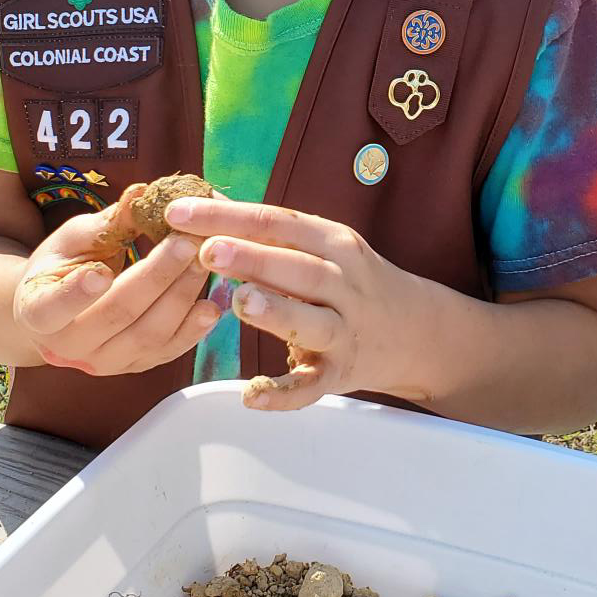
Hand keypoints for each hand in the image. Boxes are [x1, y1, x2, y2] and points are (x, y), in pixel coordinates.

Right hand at [11, 206, 218, 375]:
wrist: (64, 309)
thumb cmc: (64, 266)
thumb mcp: (73, 239)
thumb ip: (105, 224)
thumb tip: (141, 194)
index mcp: (37, 311)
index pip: (52, 309)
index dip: (75, 295)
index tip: (100, 272)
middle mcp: (69, 347)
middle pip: (116, 315)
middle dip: (156, 277)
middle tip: (186, 243)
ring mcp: (105, 362)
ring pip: (148, 336)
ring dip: (181, 297)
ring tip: (204, 261)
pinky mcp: (135, 367)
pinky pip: (168, 352)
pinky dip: (193, 329)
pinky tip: (212, 304)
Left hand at [164, 196, 429, 411]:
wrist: (415, 331)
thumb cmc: (350, 282)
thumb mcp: (322, 245)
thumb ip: (266, 230)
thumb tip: (205, 199)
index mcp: (333, 244)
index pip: (277, 223)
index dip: (228, 216)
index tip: (181, 212)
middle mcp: (343, 284)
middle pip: (299, 268)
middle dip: (254, 259)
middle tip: (209, 251)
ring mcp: (343, 331)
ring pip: (312, 321)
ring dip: (277, 312)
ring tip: (240, 302)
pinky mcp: (338, 374)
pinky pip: (310, 386)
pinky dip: (282, 394)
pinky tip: (250, 396)